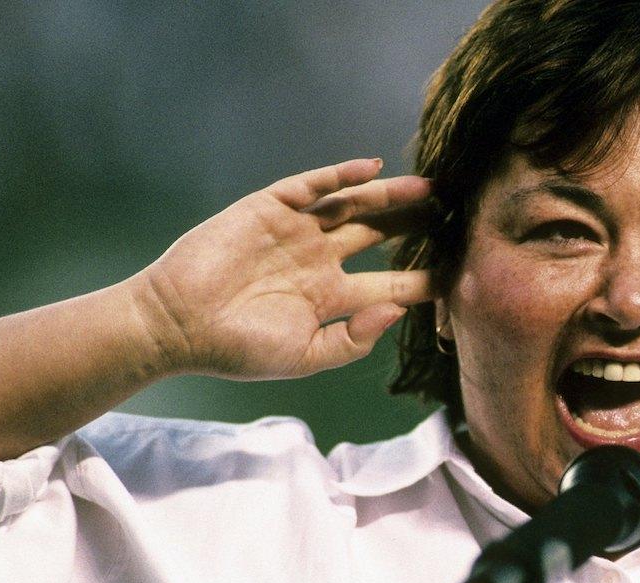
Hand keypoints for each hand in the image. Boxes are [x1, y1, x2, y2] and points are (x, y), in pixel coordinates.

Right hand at [130, 158, 431, 379]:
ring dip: (390, 196)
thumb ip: (353, 340)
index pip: (391, 282)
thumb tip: (397, 311)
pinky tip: (371, 169)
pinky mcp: (270, 208)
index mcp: (332, 297)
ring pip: (354, 206)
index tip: (461, 273)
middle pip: (380, 235)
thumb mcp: (304, 356)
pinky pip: (313, 185)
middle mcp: (320, 260)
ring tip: (428, 189)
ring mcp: (297, 231)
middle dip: (415, 225)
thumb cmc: (238, 349)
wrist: (178, 325)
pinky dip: (340, 175)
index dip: (425, 278)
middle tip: (456, 215)